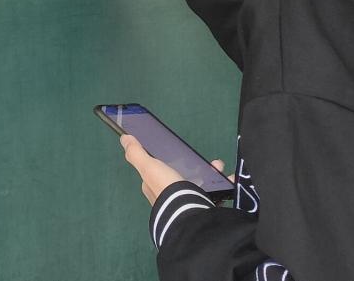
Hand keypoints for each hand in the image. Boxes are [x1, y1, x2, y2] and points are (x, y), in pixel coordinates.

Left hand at [120, 135, 235, 205]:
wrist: (187, 214)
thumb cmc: (166, 188)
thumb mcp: (149, 167)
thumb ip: (137, 154)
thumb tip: (124, 139)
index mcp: (155, 188)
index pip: (159, 171)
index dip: (168, 160)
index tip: (182, 153)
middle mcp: (168, 197)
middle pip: (183, 176)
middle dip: (197, 166)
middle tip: (209, 161)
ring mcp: (185, 204)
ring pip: (200, 184)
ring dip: (211, 173)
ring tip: (219, 167)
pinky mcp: (201, 210)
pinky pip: (213, 195)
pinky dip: (222, 186)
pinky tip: (229, 180)